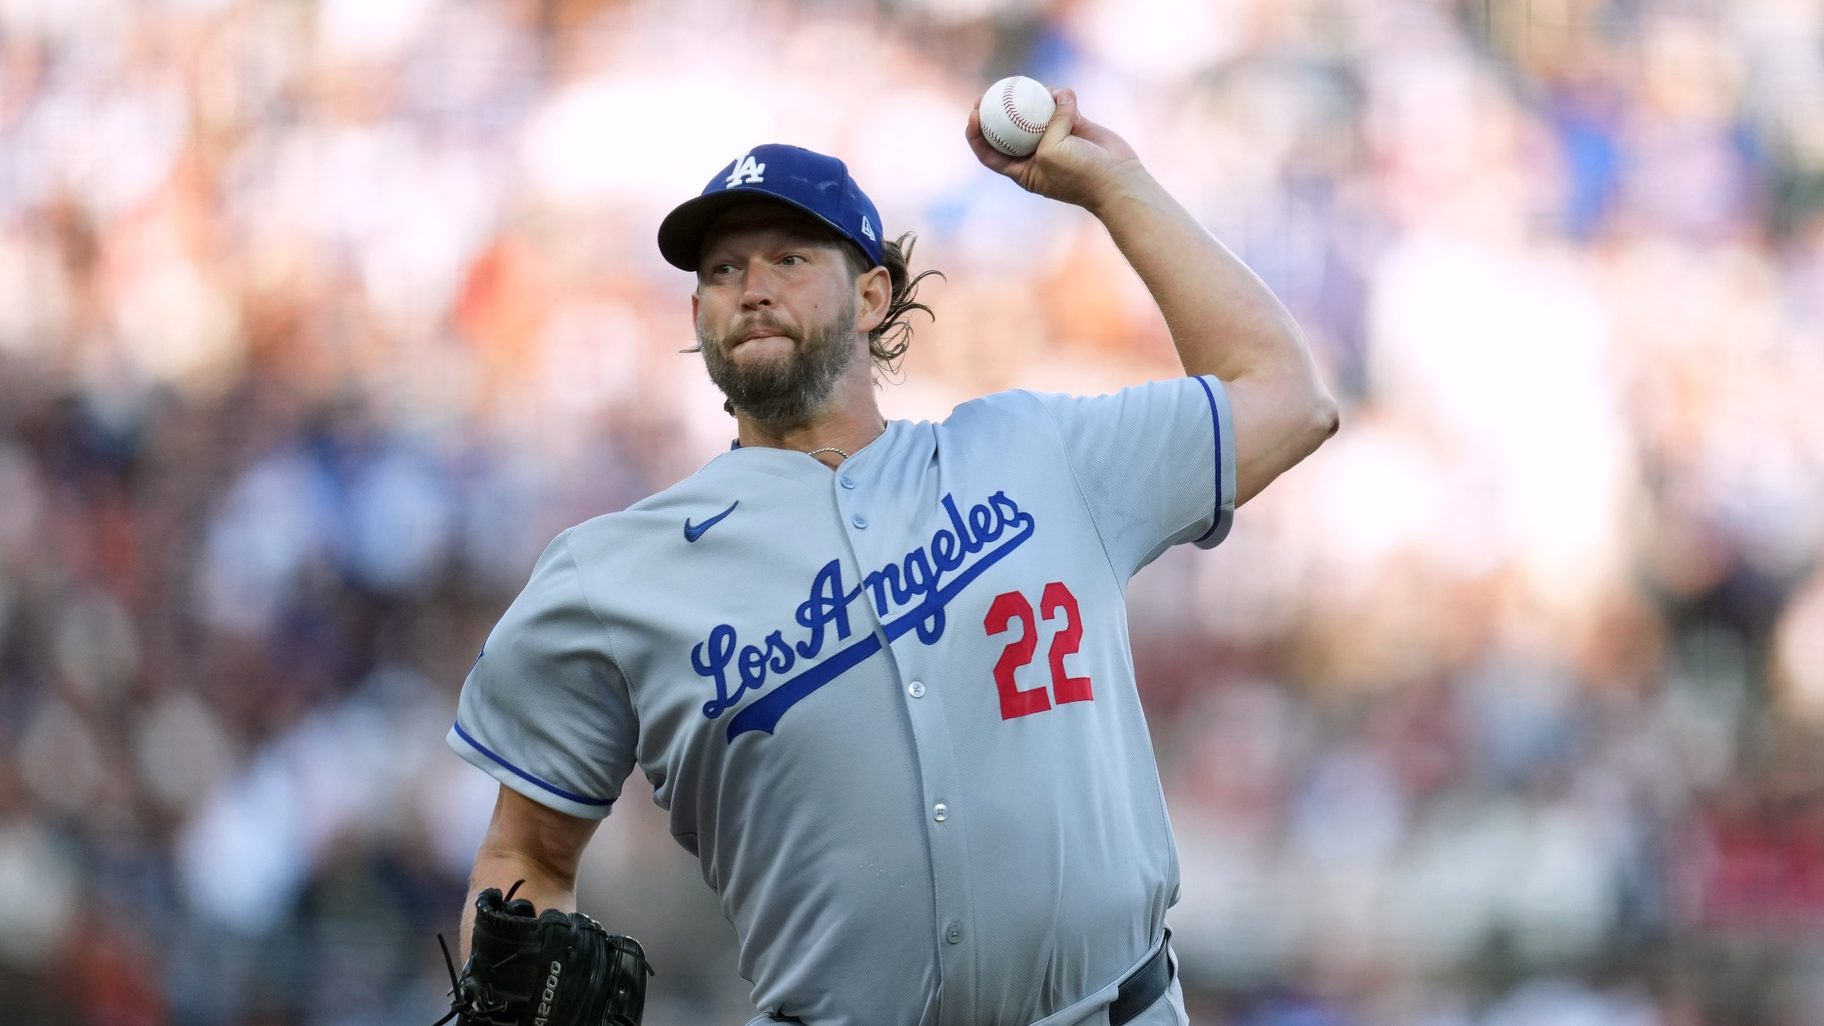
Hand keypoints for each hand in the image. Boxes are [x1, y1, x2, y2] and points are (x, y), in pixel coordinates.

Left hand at [965, 87, 1143, 211]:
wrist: (1116, 179)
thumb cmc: (1079, 174)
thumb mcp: (1052, 152)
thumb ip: (1049, 123)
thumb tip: (1057, 94)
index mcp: (1021, 170)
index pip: (989, 153)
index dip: (976, 134)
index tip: (974, 114)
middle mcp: (1035, 154)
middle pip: (1008, 128)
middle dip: (997, 109)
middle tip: (992, 91)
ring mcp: (1054, 138)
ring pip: (1036, 112)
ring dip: (1034, 98)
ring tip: (1035, 88)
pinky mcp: (1074, 126)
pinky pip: (1062, 106)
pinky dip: (1062, 97)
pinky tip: (1062, 91)